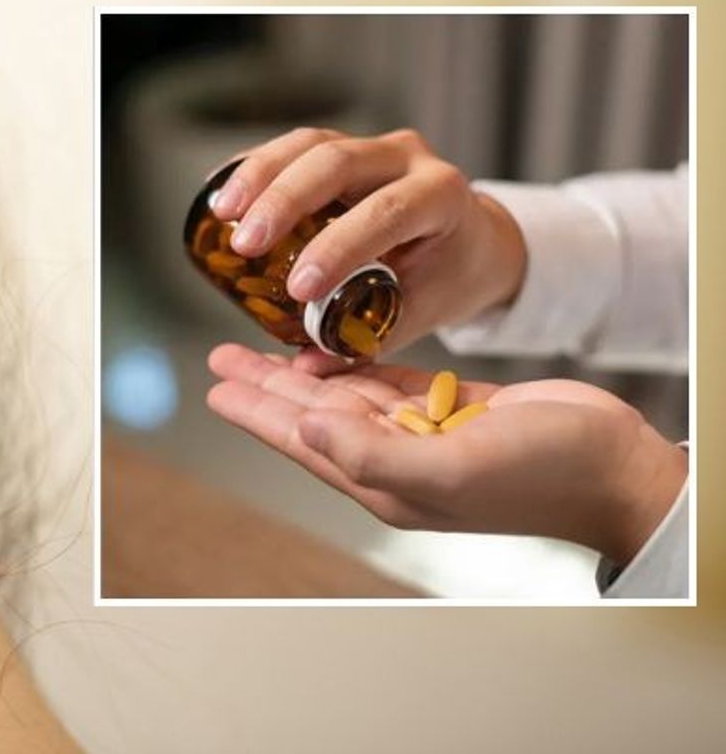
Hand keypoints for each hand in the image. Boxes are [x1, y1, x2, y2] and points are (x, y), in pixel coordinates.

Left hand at [207, 345, 688, 566]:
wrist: (615, 468)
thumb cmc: (544, 475)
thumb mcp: (451, 470)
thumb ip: (371, 453)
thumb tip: (306, 430)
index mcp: (387, 482)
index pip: (302, 442)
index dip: (256, 413)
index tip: (214, 388)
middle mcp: (396, 459)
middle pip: (310, 415)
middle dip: (264, 386)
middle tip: (220, 357)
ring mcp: (424, 434)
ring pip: (342, 395)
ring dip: (299, 371)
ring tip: (258, 349)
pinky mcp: (452, 407)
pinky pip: (386, 381)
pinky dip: (353, 363)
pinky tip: (326, 347)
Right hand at [208, 126, 524, 360]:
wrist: (475, 240)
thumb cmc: (452, 276)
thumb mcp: (425, 310)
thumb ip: (370, 336)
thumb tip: (306, 367)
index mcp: (442, 196)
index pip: (387, 212)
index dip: (338, 247)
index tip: (298, 288)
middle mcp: (409, 158)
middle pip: (338, 162)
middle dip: (284, 202)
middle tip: (245, 245)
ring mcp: (373, 146)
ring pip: (309, 144)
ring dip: (258, 176)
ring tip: (222, 213)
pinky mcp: (342, 145)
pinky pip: (294, 146)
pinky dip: (256, 167)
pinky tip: (224, 194)